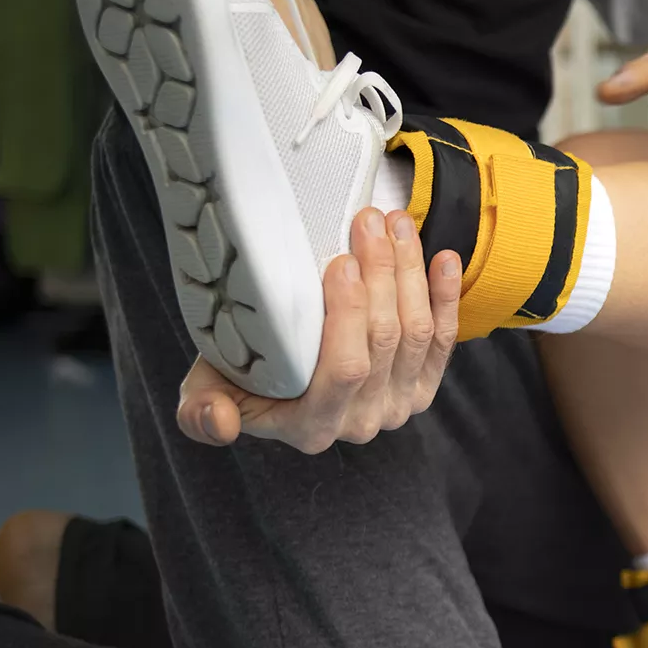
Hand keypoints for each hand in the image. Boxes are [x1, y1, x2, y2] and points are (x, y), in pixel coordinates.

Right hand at [176, 209, 460, 453]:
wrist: (275, 376)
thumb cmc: (239, 374)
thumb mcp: (206, 390)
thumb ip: (202, 412)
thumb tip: (218, 423)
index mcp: (312, 426)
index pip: (345, 369)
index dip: (351, 314)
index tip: (341, 262)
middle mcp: (361, 421)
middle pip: (386, 341)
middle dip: (381, 273)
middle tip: (368, 222)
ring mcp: (398, 404)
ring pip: (417, 332)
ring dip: (410, 271)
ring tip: (394, 223)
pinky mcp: (422, 385)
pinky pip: (443, 338)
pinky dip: (445, 296)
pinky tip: (444, 258)